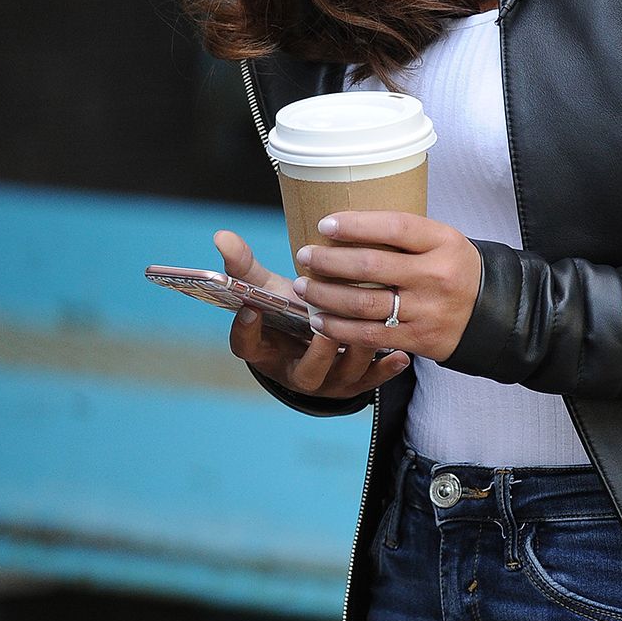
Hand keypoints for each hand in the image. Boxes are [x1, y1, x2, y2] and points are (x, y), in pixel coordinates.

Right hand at [213, 229, 411, 399]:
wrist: (313, 344)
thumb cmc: (289, 311)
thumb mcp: (268, 291)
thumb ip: (245, 267)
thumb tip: (221, 235)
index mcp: (267, 352)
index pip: (247, 348)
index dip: (246, 333)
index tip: (251, 309)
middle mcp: (296, 373)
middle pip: (306, 372)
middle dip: (318, 348)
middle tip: (325, 321)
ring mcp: (328, 382)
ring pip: (345, 374)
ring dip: (359, 351)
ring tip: (373, 322)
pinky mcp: (355, 385)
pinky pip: (372, 383)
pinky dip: (386, 369)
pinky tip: (400, 353)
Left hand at [292, 211, 481, 362]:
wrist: (492, 313)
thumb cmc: (454, 270)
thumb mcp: (442, 241)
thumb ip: (404, 235)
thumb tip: (347, 225)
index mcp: (443, 242)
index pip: (395, 227)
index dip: (356, 225)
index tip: (325, 224)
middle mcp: (436, 276)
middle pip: (371, 266)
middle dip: (329, 261)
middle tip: (305, 255)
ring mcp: (427, 310)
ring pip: (364, 303)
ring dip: (326, 295)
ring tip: (304, 287)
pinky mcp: (418, 338)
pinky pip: (369, 335)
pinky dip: (339, 328)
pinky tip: (319, 320)